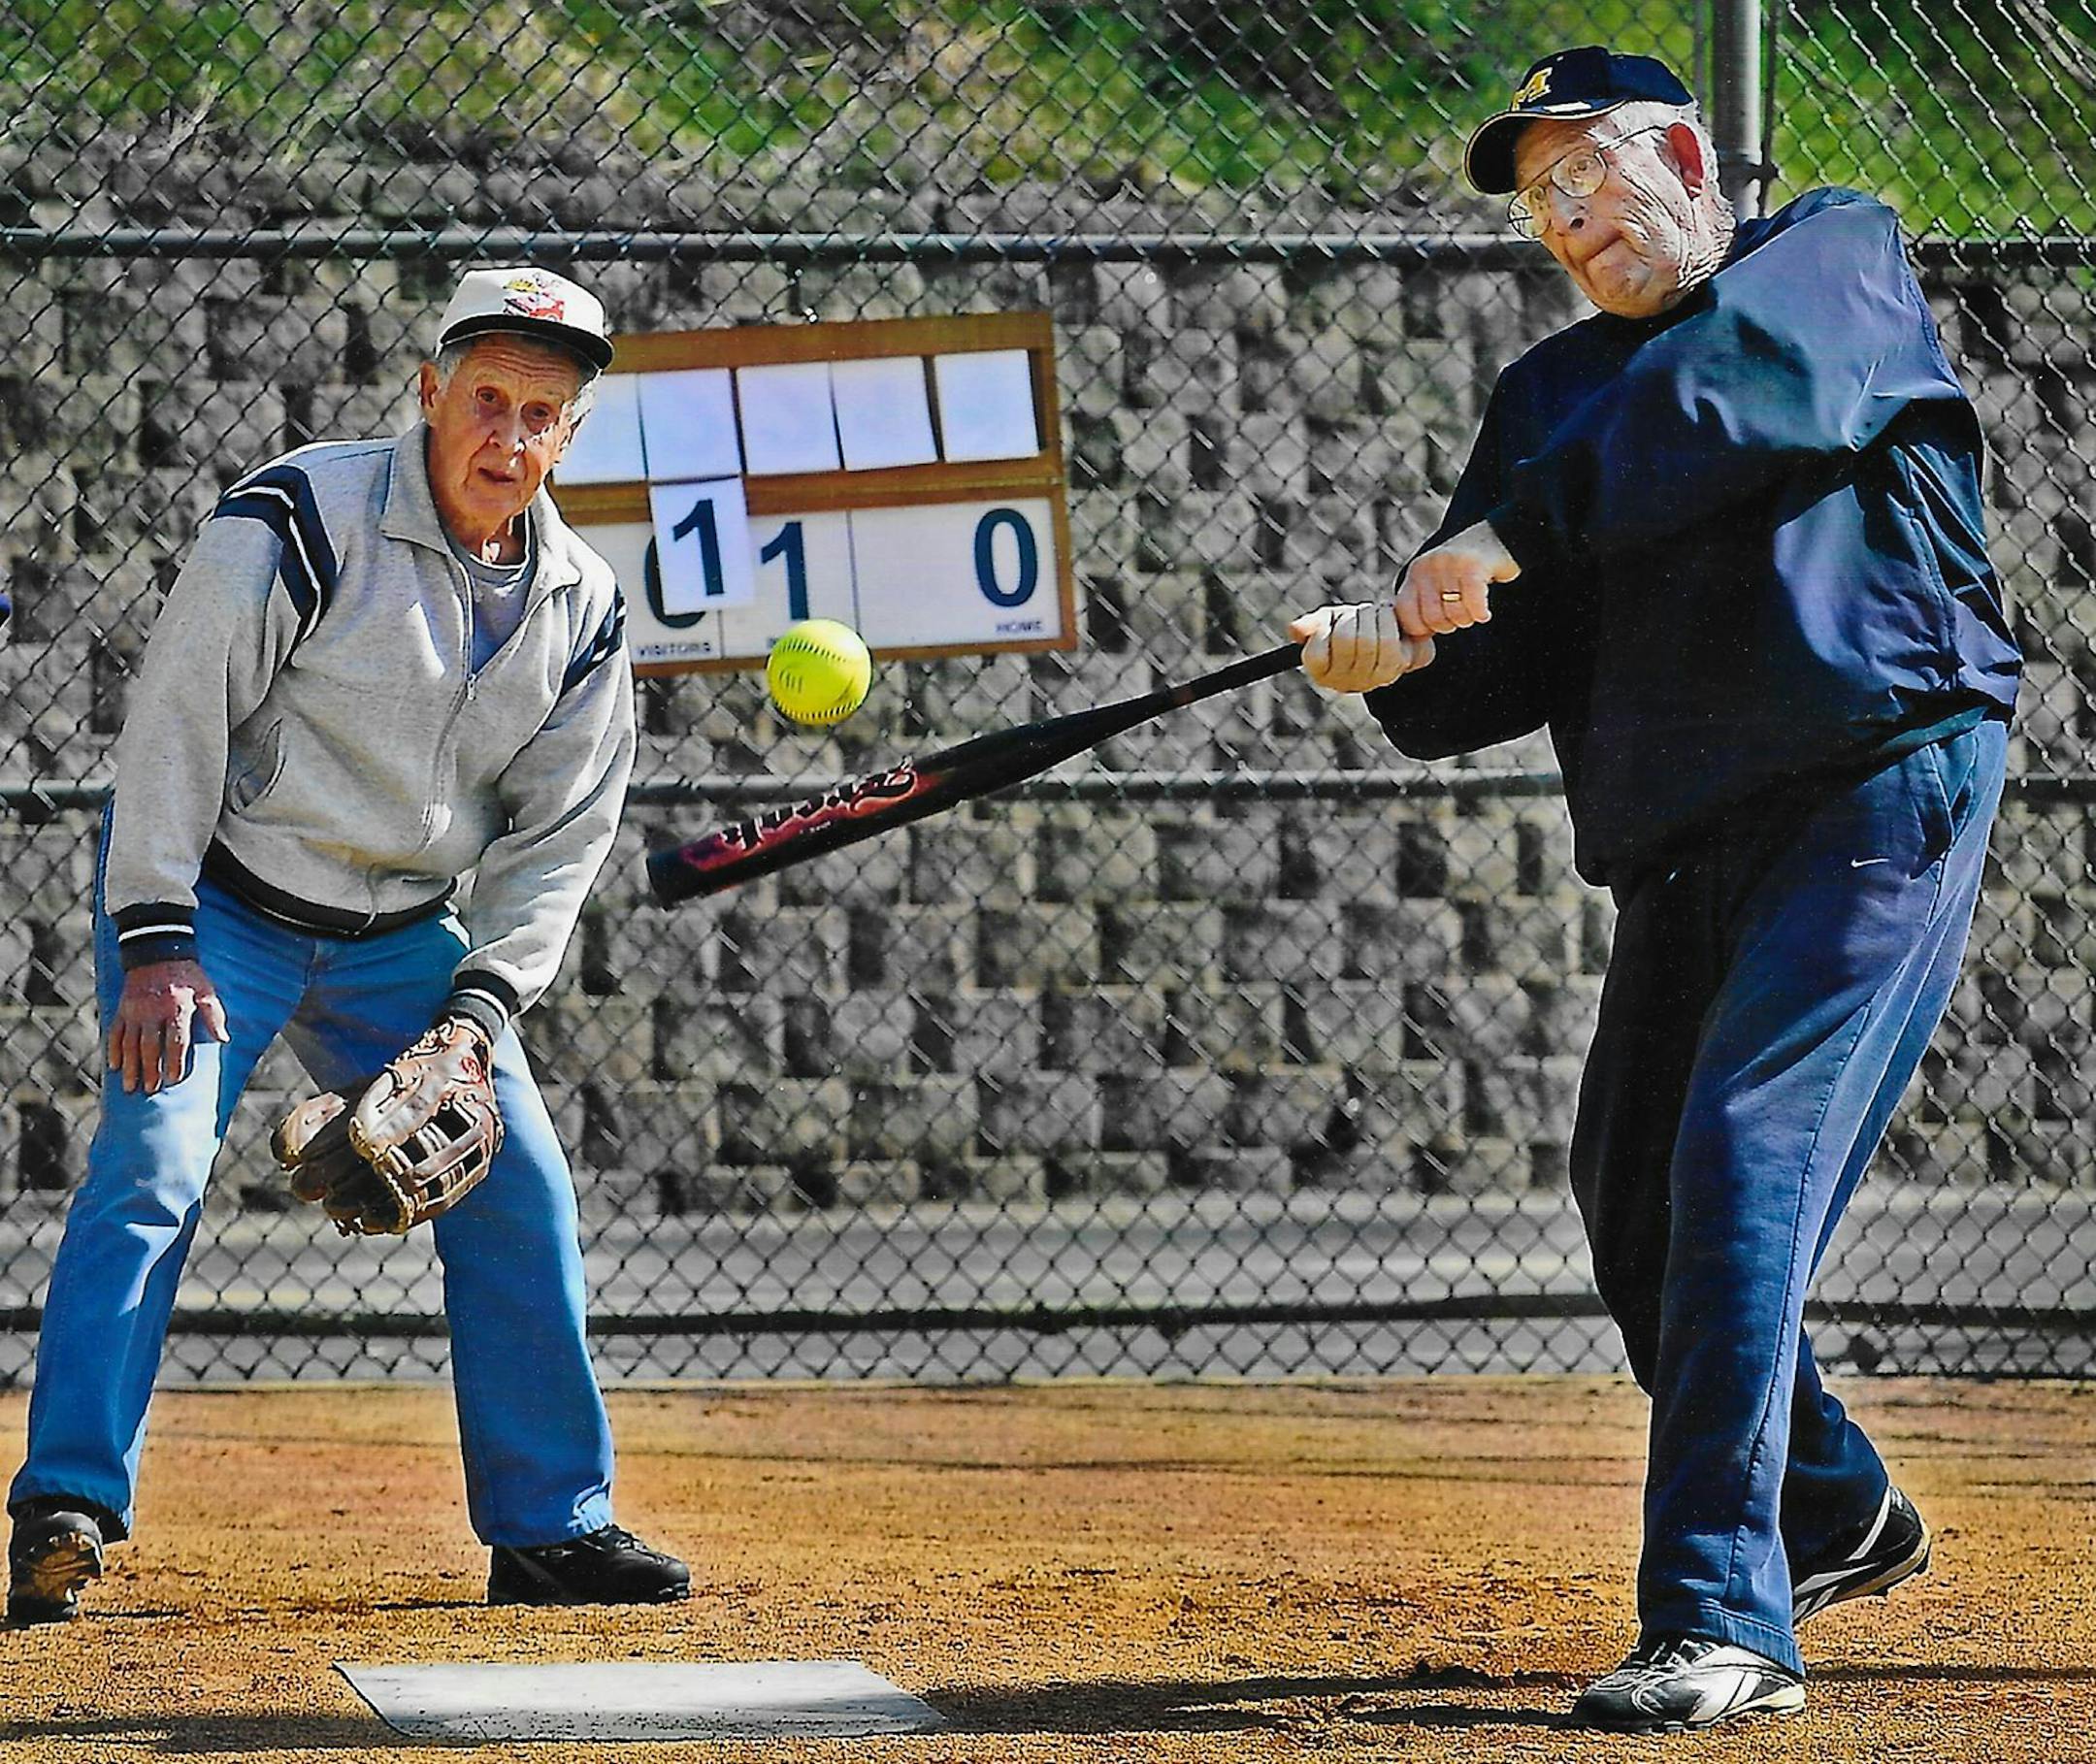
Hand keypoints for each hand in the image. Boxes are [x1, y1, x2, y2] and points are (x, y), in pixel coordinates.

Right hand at [109, 959, 228, 1094]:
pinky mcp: (122, 1010)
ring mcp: (134, 1012)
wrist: (157, 953)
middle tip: (151, 1089)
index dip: (174, 1061)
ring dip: (130, 1066)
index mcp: (176, 1009)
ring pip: (130, 1044)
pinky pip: (115, 1033)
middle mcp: (152, 1012)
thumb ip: (214, 1015)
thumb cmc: (188, 977)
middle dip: (150, 1070)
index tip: (174, 1079)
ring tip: (129, 1087)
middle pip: (149, 1046)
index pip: (176, 1041)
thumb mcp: (207, 992)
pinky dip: (113, 1050)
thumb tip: (224, 1039)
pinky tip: (114, 1066)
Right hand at [1287, 603, 1434, 694]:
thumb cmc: (1351, 627)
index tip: (1331, 622)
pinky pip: (1387, 643)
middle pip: (1344, 641)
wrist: (1389, 633)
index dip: (1323, 632)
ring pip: (1367, 641)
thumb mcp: (1327, 622)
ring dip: (1370, 616)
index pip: (1315, 655)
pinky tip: (1385, 617)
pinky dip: (1386, 621)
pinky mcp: (1390, 673)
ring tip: (1371, 614)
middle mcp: (1341, 682)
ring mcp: (1366, 681)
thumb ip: (1311, 625)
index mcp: (1319, 672)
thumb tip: (1295, 628)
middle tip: (1356, 614)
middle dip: (1351, 618)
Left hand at [1394, 519, 1521, 638]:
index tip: (1438, 625)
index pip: (1405, 613)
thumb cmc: (1466, 570)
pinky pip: (1472, 602)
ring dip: (1467, 619)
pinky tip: (1484, 614)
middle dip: (1449, 625)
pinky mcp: (1472, 565)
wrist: (1496, 538)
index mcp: (1415, 574)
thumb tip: (1416, 639)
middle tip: (1461, 615)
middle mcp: (1428, 566)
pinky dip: (1479, 613)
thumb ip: (1423, 604)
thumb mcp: (1437, 581)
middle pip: (1432, 618)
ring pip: (1454, 613)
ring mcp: (1449, 564)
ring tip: (1473, 610)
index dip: (1422, 628)